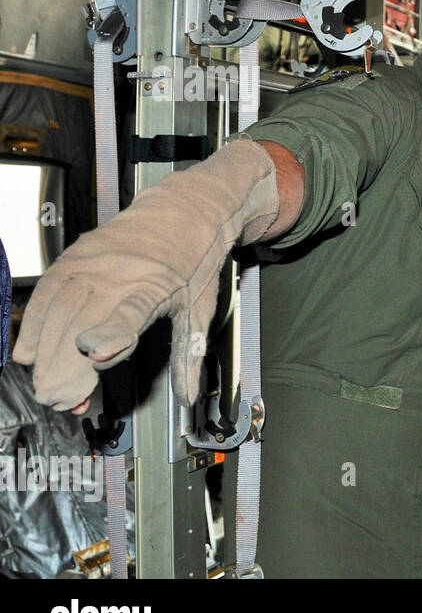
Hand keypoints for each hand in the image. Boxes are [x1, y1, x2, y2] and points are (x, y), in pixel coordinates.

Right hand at [12, 141, 278, 410]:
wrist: (183, 211)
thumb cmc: (194, 263)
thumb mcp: (199, 308)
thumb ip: (189, 354)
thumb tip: (187, 398)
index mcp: (156, 287)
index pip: (130, 313)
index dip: (112, 335)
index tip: (97, 357)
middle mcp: (119, 273)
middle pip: (83, 322)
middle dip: (66, 367)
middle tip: (60, 400)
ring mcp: (91, 263)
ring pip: (58, 312)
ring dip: (46, 354)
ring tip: (46, 387)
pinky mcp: (73, 257)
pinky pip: (45, 294)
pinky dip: (34, 327)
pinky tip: (30, 353)